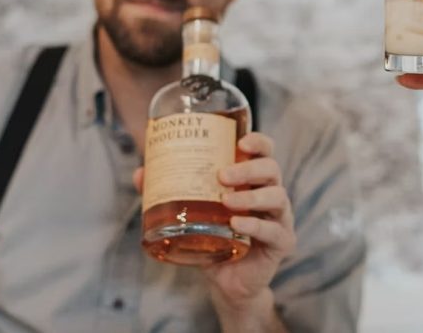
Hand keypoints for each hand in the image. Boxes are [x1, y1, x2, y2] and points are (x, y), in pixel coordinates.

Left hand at [133, 132, 295, 307]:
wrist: (225, 280)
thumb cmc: (212, 237)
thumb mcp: (191, 212)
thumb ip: (168, 192)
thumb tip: (140, 173)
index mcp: (253, 180)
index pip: (264, 151)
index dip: (258, 142)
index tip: (240, 142)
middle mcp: (270, 193)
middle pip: (271, 169)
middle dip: (248, 169)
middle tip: (222, 175)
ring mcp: (279, 217)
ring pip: (277, 197)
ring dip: (251, 197)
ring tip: (226, 201)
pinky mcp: (282, 242)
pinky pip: (275, 230)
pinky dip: (256, 225)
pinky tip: (236, 225)